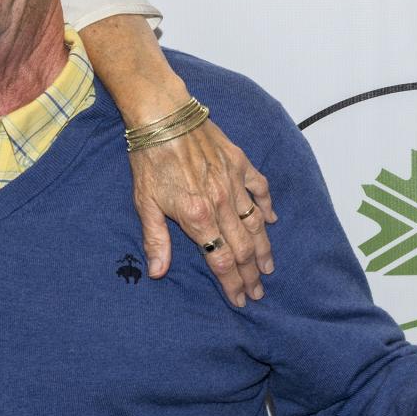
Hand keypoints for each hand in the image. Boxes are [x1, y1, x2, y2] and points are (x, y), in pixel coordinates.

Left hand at [131, 120, 276, 306]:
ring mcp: (234, 182)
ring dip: (264, 249)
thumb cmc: (149, 159)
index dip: (232, 285)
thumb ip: (156, 240)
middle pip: (242, 248)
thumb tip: (158, 272)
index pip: (220, 261)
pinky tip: (271, 220)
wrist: (163, 115)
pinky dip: (267, 206)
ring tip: (268, 268)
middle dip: (251, 275)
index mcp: (197, 217)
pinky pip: (260, 189)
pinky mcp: (239, 163)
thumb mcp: (144, 203)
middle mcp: (221, 203)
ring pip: (256, 224)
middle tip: (258, 292)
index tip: (240, 300)